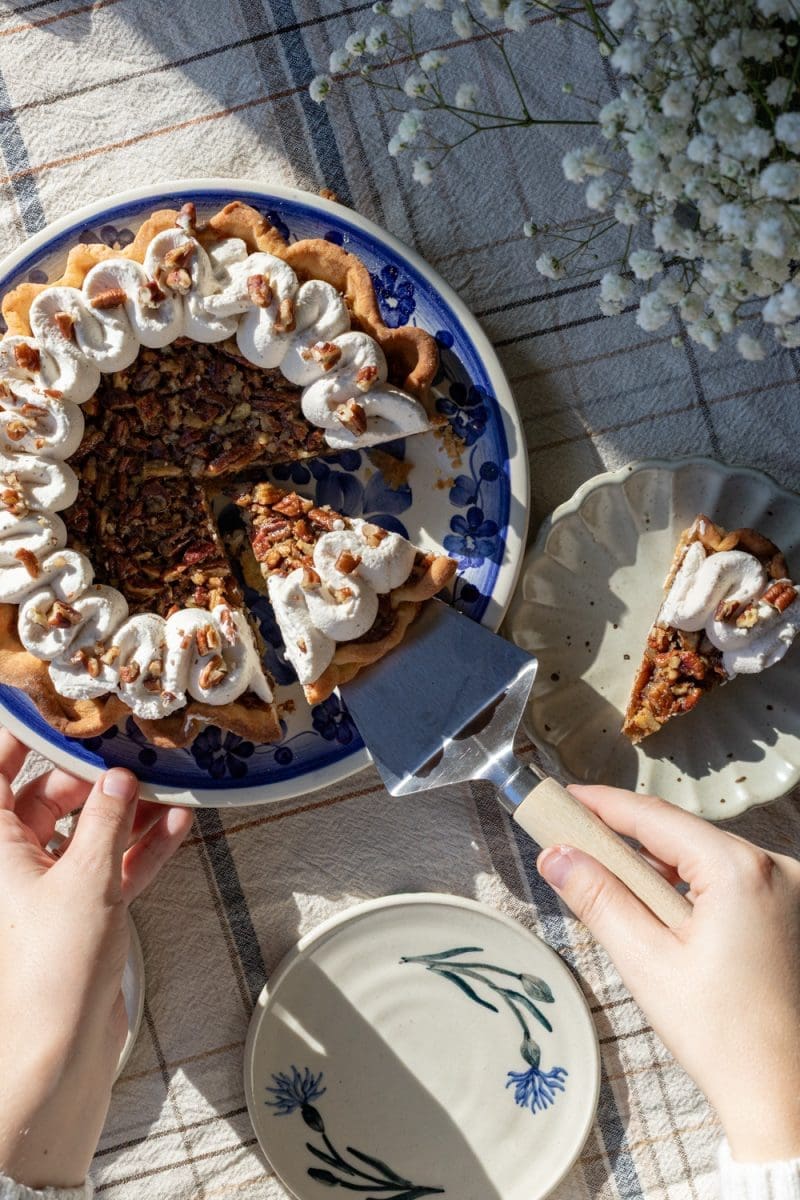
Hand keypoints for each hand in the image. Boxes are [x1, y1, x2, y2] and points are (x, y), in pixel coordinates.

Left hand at [0, 729, 193, 1188]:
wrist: (59, 1051)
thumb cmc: (51, 970)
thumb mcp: (86, 879)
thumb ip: (105, 819)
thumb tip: (116, 776)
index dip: (21, 736)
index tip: (53, 704)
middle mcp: (17, 862)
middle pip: (48, 796)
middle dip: (91, 774)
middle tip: (130, 748)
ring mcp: (50, 887)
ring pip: (86, 831)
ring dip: (125, 811)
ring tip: (165, 784)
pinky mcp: (82, 912)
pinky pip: (112, 865)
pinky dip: (140, 847)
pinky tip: (174, 825)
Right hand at [538, 785, 799, 1163]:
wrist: (781, 1092)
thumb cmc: (723, 1036)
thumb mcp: (645, 961)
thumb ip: (597, 898)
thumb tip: (557, 855)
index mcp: (740, 871)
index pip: (656, 818)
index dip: (603, 805)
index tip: (565, 799)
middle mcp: (774, 867)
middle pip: (681, 835)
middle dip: (626, 840)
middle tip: (574, 843)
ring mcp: (788, 888)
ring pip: (703, 856)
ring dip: (658, 868)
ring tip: (613, 889)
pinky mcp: (790, 910)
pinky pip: (728, 879)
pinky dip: (690, 887)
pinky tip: (662, 913)